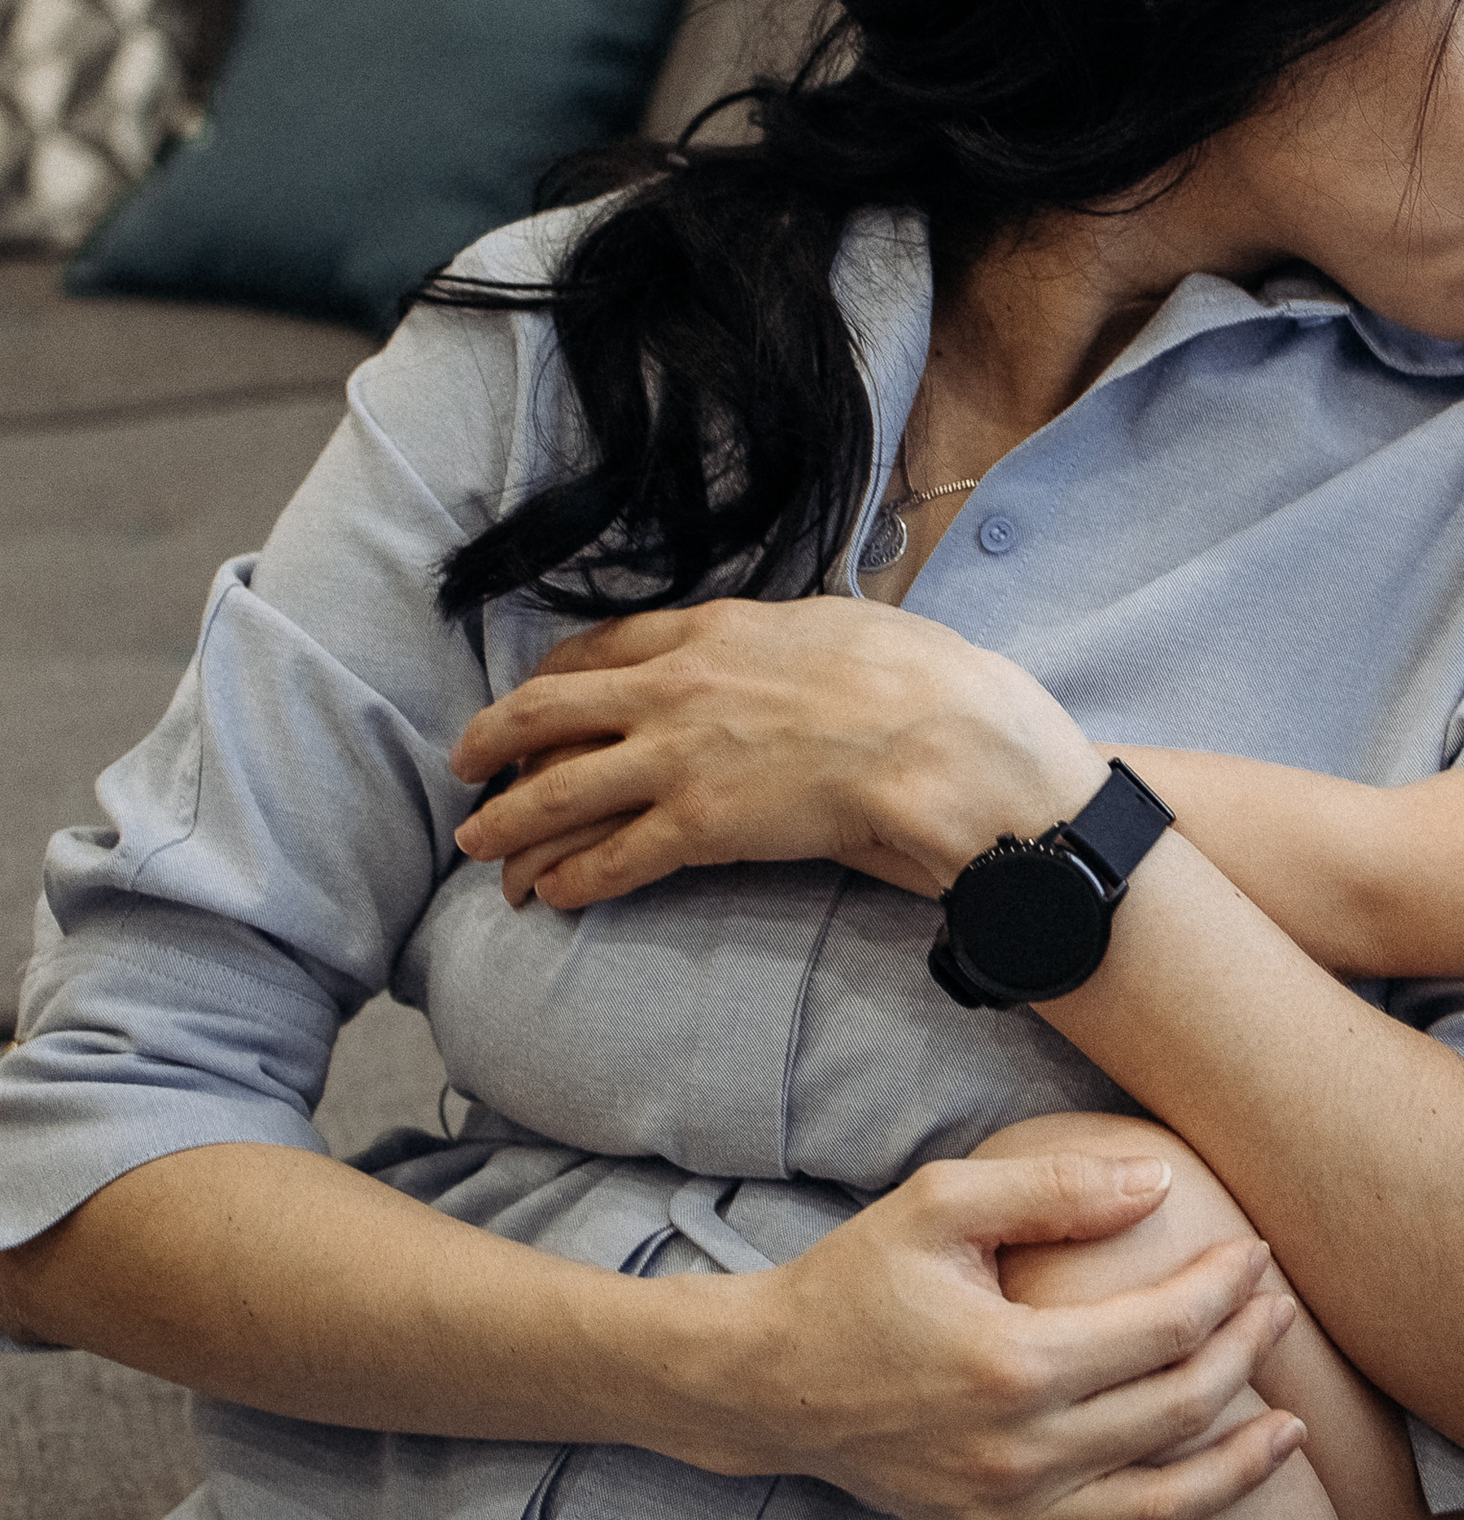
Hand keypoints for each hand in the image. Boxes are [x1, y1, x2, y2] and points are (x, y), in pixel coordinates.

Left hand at [448, 597, 1106, 910]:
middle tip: (465, 767)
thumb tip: (789, 645)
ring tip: (479, 846)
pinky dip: (572, 878)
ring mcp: (678, 759)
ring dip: (508, 823)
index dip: (549, 676)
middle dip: (492, 742)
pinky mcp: (697, 828)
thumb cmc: (916, 677)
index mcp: (711, 630)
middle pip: (547, 711)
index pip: (599, 646)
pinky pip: (610, 857)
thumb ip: (785, 638)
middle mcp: (674, 688)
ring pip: (557, 791)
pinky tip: (553, 895)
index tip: (529, 695)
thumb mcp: (836, 624)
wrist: (943, 741)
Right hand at [687, 1140, 1303, 1519]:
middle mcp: (1020, 1452)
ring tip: (1293, 1429)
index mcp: (1015, 1361)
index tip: (1256, 1257)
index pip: (1162, 1329)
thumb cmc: (857, 1280)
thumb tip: (1160, 1182)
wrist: (772, 1381)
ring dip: (1239, 1470)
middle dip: (1246, 1355)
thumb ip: (1053, 1186)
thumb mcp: (941, 1203)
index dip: (1225, 1290)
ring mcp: (1007, 1513)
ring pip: (1159, 1509)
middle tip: (1280, 1311)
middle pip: (1177, 1411)